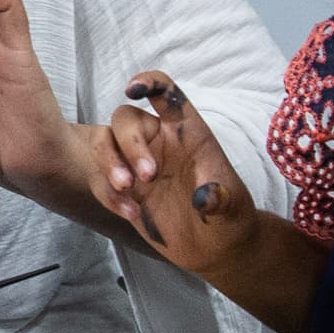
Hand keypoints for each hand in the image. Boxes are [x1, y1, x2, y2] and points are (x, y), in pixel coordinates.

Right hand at [94, 70, 255, 267]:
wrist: (214, 250)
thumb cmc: (228, 218)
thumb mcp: (233, 208)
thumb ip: (221, 198)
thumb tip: (206, 197)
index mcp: (187, 132)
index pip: (166, 95)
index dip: (150, 82)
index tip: (134, 88)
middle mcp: (158, 142)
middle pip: (125, 119)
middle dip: (129, 143)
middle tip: (146, 177)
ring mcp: (137, 165)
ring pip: (104, 143)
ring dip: (107, 161)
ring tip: (125, 188)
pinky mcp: (124, 190)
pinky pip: (100, 180)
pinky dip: (108, 195)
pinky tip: (131, 214)